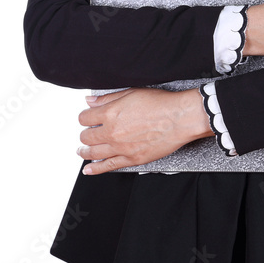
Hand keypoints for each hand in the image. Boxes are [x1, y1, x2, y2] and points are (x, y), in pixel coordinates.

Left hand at [76, 87, 212, 174]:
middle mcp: (112, 132)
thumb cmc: (161, 104)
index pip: (85, 118)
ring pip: (93, 152)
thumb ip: (108, 98)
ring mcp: (121, 148)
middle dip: (85, 134)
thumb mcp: (131, 93)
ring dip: (85, 151)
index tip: (87, 119)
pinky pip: (108, 166)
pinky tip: (89, 169)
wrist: (180, 118)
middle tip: (88, 133)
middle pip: (86, 136)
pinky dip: (95, 169)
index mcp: (111, 113)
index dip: (85, 118)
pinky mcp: (132, 159)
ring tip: (83, 150)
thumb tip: (90, 101)